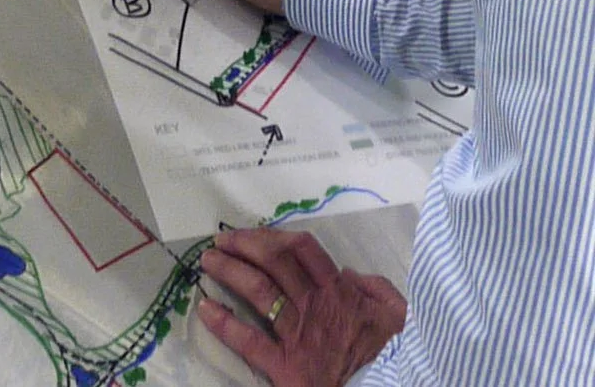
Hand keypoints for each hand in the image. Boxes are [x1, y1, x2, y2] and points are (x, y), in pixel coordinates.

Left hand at [198, 227, 405, 386]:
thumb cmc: (390, 355)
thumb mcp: (395, 314)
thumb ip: (374, 287)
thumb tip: (347, 272)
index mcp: (339, 290)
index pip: (300, 248)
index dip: (271, 236)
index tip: (250, 234)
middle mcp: (315, 305)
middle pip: (274, 263)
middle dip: (243, 246)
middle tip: (220, 241)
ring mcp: (300, 335)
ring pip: (259, 291)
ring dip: (229, 272)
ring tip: (208, 262)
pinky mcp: (287, 367)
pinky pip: (251, 342)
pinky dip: (225, 324)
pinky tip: (205, 309)